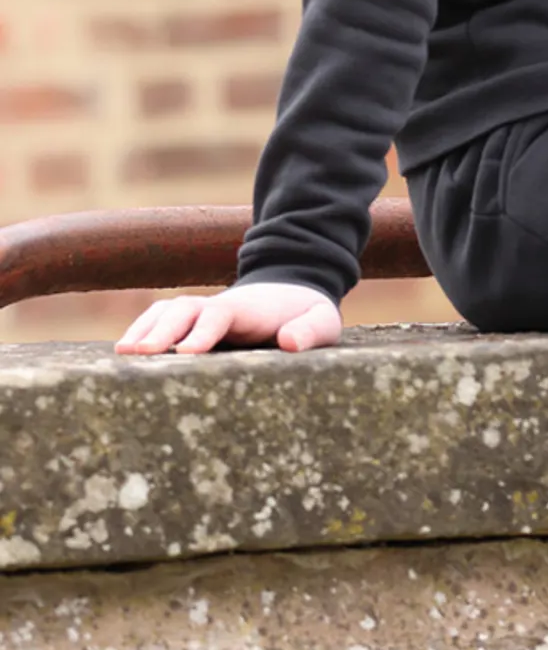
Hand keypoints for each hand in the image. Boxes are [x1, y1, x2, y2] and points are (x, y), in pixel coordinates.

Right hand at [116, 282, 341, 355]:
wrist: (294, 295)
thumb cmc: (307, 316)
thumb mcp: (322, 322)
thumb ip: (310, 330)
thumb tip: (289, 341)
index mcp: (252, 309)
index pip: (223, 314)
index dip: (205, 330)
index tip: (188, 350)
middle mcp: (221, 307)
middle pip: (186, 308)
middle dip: (163, 328)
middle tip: (140, 353)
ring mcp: (203, 312)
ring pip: (169, 310)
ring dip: (145, 327)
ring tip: (122, 353)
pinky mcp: (192, 322)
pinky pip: (162, 318)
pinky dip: (142, 328)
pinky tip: (122, 353)